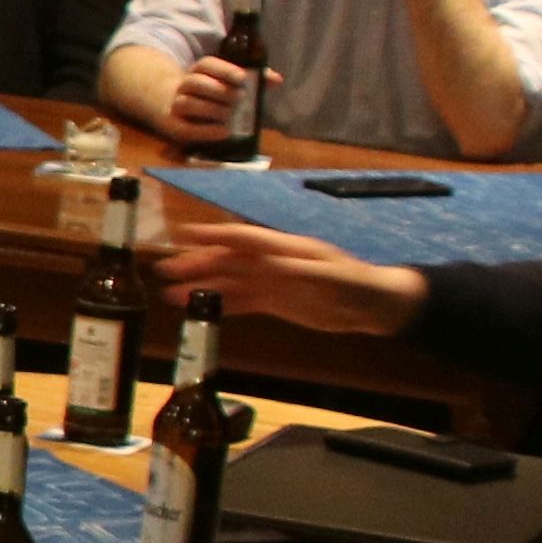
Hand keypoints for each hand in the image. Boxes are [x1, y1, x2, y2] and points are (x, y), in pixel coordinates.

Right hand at [158, 214, 420, 334]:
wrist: (376, 307)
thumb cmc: (361, 287)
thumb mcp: (338, 280)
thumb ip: (308, 273)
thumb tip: (276, 266)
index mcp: (287, 249)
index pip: (245, 239)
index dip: (216, 235)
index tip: (186, 234)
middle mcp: (273, 262)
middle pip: (229, 260)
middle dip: (197, 263)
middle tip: (165, 270)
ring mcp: (272, 281)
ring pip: (229, 281)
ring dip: (200, 285)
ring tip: (169, 294)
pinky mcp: (274, 301)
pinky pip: (240, 301)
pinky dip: (218, 304)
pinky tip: (197, 309)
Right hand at [162, 51, 252, 139]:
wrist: (180, 111)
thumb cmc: (214, 96)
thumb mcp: (232, 84)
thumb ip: (255, 80)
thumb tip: (276, 80)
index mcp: (198, 72)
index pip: (206, 64)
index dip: (224, 70)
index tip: (243, 78)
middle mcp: (184, 86)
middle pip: (195, 82)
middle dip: (218, 90)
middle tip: (240, 97)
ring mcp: (176, 106)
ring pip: (187, 103)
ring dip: (210, 109)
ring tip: (230, 114)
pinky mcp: (174, 127)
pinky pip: (187, 129)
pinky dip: (206, 131)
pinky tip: (224, 131)